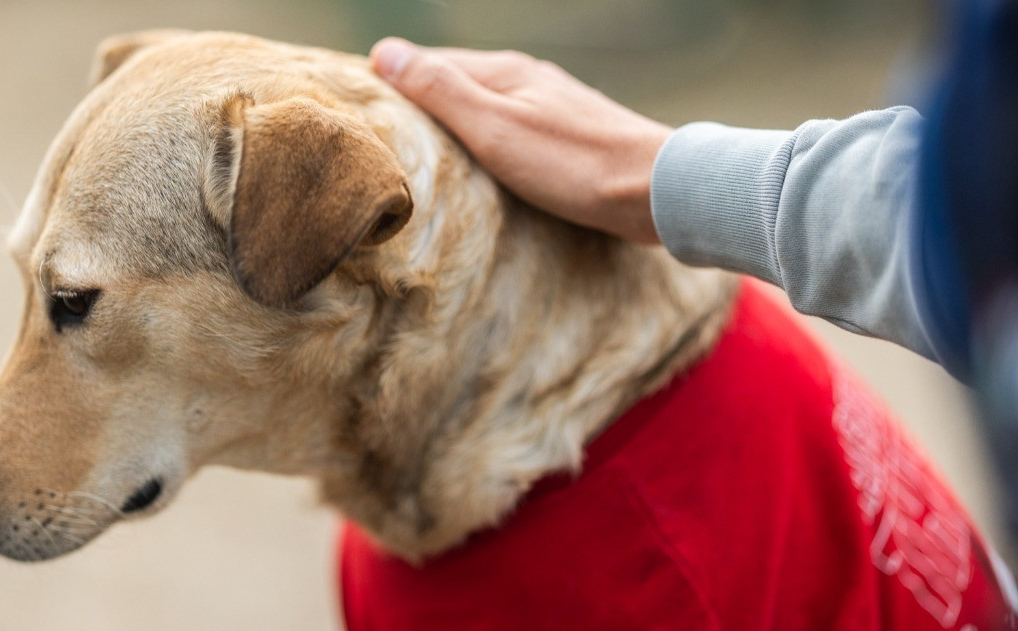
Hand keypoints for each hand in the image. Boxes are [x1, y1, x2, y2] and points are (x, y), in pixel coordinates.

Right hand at [370, 38, 671, 243]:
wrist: (656, 191)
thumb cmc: (572, 164)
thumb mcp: (493, 128)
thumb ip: (441, 91)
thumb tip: (384, 51)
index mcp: (503, 72)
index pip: (430, 64)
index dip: (394, 83)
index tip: (362, 108)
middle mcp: (527, 80)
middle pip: (459, 83)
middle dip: (423, 103)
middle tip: (384, 134)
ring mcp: (552, 107)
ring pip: (488, 107)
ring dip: (457, 124)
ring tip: (427, 153)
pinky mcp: (571, 137)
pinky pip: (513, 129)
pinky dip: (489, 141)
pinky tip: (487, 166)